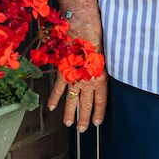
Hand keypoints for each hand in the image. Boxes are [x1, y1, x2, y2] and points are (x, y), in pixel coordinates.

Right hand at [47, 13, 107, 131]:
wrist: (82, 28)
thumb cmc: (97, 38)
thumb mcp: (107, 56)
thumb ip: (104, 69)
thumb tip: (103, 75)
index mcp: (100, 77)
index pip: (101, 100)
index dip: (98, 112)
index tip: (97, 122)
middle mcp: (87, 81)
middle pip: (86, 104)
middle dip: (84, 118)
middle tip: (82, 130)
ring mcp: (73, 78)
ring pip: (72, 100)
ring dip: (70, 113)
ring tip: (69, 124)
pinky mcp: (62, 72)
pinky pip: (58, 88)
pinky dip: (54, 98)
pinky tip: (51, 107)